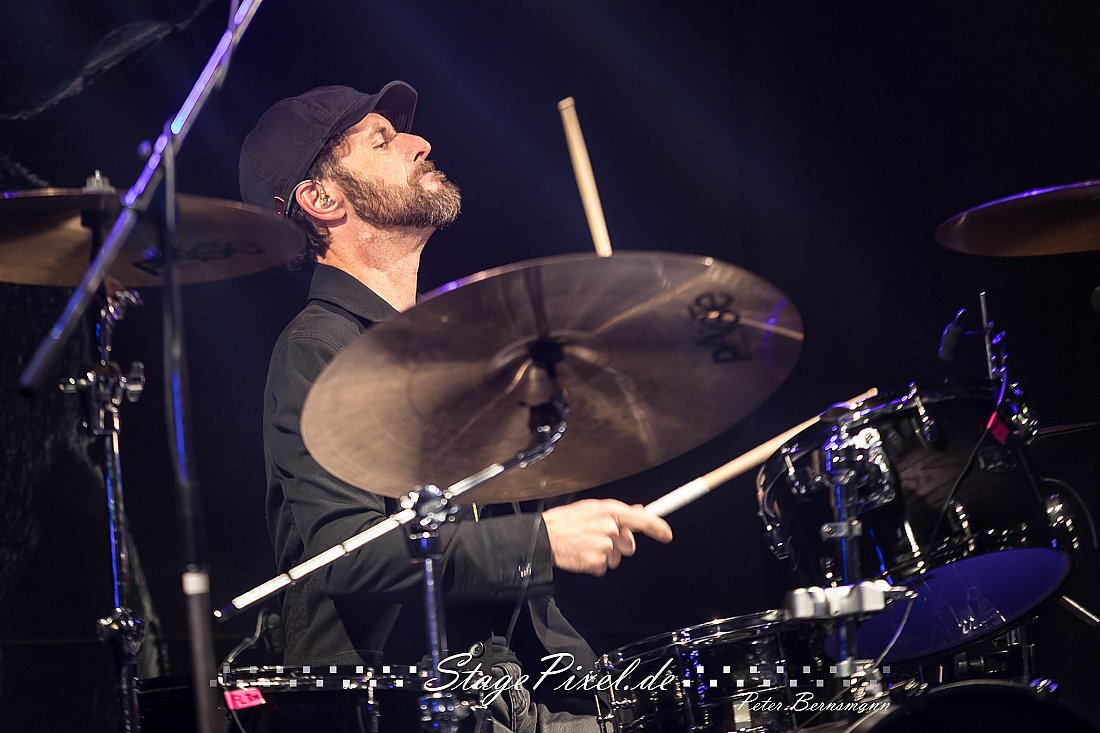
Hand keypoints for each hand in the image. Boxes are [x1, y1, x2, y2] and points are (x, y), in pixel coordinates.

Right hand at [542, 499, 672, 576]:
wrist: (543, 536)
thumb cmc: (564, 521)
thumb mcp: (591, 508)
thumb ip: (617, 511)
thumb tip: (638, 510)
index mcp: (609, 511)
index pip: (642, 520)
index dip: (658, 528)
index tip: (666, 534)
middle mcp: (609, 527)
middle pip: (629, 545)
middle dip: (619, 545)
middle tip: (600, 539)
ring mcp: (603, 546)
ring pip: (617, 557)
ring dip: (605, 554)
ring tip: (586, 545)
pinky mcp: (596, 562)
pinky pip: (603, 567)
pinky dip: (594, 563)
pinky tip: (582, 554)